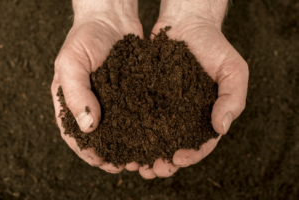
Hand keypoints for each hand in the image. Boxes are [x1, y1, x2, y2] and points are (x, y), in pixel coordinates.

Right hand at [51, 0, 142, 172]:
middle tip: (126, 166)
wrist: (110, 19)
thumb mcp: (71, 63)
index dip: (88, 152)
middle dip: (112, 155)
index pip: (75, 135)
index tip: (103, 163)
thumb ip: (76, 94)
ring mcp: (113, 100)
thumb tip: (88, 127)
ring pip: (120, 130)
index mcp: (72, 102)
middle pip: (100, 138)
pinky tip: (152, 136)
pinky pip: (136, 114)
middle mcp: (93, 104)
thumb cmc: (85, 38)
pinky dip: (142, 128)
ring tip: (141, 158)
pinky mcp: (131, 93)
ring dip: (129, 146)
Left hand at [139, 0, 248, 178]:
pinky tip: (124, 139)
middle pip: (175, 146)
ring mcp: (165, 107)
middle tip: (151, 170)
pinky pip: (140, 116)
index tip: (177, 159)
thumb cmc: (214, 46)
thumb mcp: (234, 70)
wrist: (188, 24)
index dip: (190, 155)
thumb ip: (233, 99)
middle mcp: (184, 115)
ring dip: (145, 153)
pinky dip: (133, 130)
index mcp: (206, 115)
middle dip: (164, 162)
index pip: (201, 144)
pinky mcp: (147, 96)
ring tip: (135, 163)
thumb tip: (222, 127)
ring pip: (155, 137)